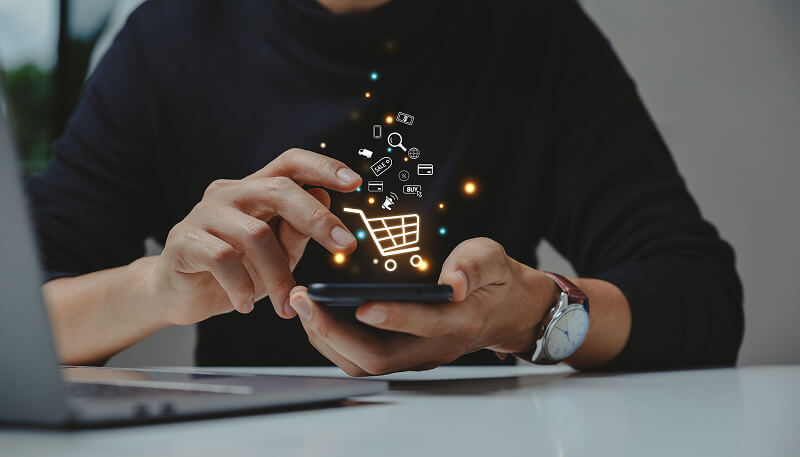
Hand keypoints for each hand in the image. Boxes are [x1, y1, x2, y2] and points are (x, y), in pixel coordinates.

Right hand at [146, 148, 361, 325]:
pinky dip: (241, 286)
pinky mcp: (183, 239)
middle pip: (279, 190)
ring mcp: (204, 213)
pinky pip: (222, 258)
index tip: (354, 182)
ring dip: (278, 275)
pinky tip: (246, 304)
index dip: (323, 166)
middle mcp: (230, 193)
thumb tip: (324, 198)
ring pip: (255, 234)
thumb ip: (297, 231)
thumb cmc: (235, 272)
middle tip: (345, 247)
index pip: (290, 163)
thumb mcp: (277, 256)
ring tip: (285, 306)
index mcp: (256, 190)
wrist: (179, 294)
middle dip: (317, 218)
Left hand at [288, 237, 559, 375]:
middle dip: (335, 332)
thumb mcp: (492, 259)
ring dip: (327, 339)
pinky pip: (362, 358)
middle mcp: (434, 346)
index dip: (394, 317)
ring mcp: (417, 355)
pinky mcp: (403, 354)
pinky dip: (334, 340)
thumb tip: (454, 281)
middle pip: (379, 357)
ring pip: (364, 363)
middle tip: (305, 301)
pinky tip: (317, 315)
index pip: (425, 325)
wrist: (505, 310)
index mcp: (460, 321)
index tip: (361, 304)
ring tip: (302, 306)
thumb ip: (473, 265)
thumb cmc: (495, 281)